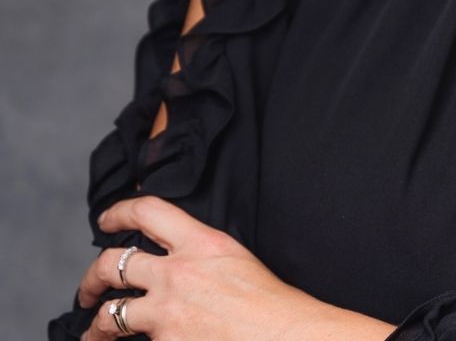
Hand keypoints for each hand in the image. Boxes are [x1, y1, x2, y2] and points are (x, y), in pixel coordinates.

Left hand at [77, 195, 340, 340]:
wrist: (283, 335)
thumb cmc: (271, 302)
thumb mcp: (236, 258)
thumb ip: (202, 253)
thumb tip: (177, 260)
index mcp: (202, 242)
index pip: (148, 211)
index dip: (119, 211)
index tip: (106, 220)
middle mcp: (178, 273)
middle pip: (114, 264)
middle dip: (91, 278)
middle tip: (87, 289)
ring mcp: (166, 314)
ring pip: (110, 315)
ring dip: (95, 327)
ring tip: (93, 333)